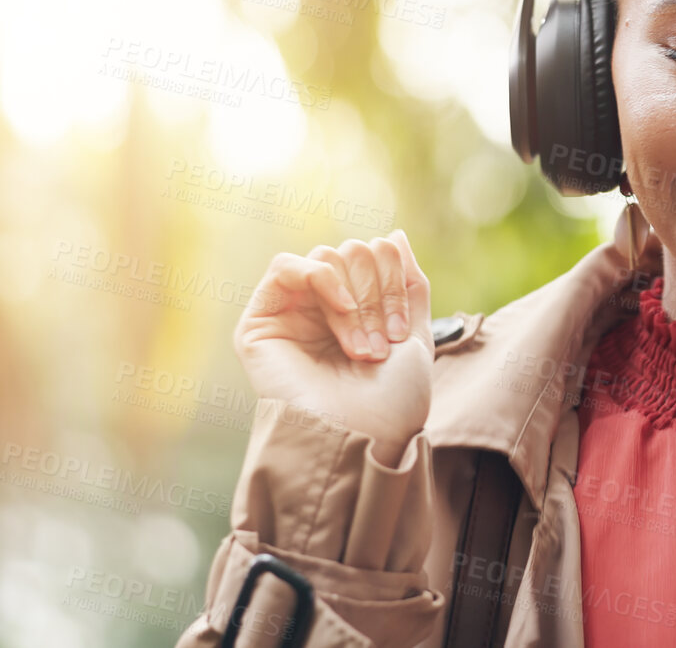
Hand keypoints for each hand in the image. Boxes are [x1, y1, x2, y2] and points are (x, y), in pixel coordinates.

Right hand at [234, 230, 432, 465]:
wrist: (361, 439)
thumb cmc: (390, 402)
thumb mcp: (415, 336)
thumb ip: (408, 284)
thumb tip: (396, 235)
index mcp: (357, 312)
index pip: (376, 255)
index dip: (395, 282)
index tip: (400, 331)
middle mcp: (322, 310)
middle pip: (352, 252)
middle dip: (376, 294)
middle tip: (379, 344)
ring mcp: (291, 314)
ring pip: (326, 257)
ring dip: (355, 298)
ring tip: (360, 347)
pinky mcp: (260, 323)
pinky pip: (285, 266)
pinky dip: (320, 277)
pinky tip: (341, 309)